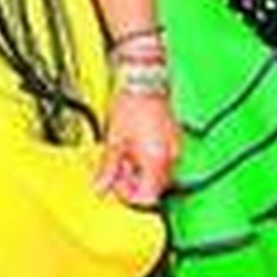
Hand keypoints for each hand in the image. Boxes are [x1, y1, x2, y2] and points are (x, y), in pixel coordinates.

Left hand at [95, 91, 178, 207]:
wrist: (144, 80)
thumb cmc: (131, 104)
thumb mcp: (114, 141)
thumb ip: (108, 169)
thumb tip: (101, 187)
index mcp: (157, 161)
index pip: (148, 197)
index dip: (130, 196)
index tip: (116, 187)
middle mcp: (171, 156)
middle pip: (154, 187)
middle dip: (134, 182)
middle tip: (117, 169)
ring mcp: (175, 146)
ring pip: (158, 173)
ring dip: (141, 170)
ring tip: (124, 154)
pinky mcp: (174, 137)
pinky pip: (163, 158)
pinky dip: (149, 158)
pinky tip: (136, 147)